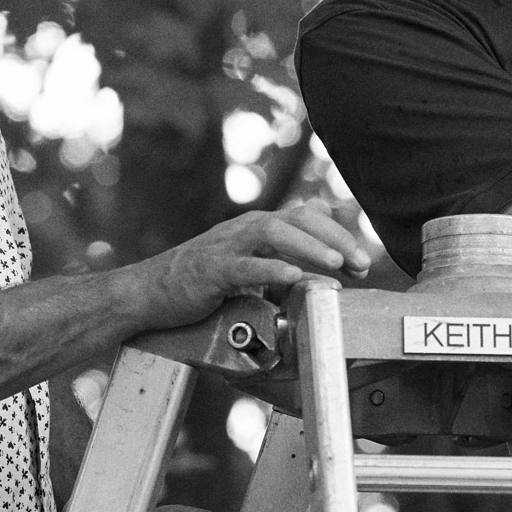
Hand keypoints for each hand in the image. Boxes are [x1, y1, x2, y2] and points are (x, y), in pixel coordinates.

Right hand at [137, 202, 370, 329]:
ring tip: (334, 264)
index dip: (338, 235)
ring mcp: (226, 246)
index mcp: (256, 227)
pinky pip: (244, 265)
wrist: (149, 293)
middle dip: (334, 238)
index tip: (362, 263)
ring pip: (273, 233)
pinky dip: (270, 268)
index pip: (306, 218)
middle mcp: (244, 229)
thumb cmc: (200, 282)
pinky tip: (292, 277)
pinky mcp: (210, 270)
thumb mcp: (246, 267)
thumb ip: (276, 260)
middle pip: (296, 219)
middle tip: (360, 264)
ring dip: (308, 246)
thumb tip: (316, 260)